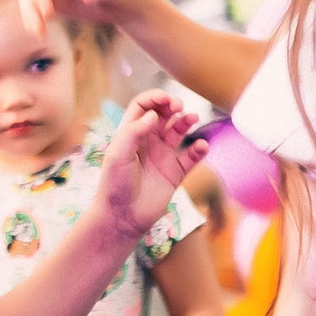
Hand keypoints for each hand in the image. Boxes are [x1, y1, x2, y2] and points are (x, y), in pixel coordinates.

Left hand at [99, 90, 206, 239]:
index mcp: (130, 135)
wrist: (122, 217)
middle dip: (172, 106)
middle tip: (178, 106)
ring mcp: (162, 157)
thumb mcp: (118, 155)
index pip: (143, 107)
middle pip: (162, 115)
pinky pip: (191, 157)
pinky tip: (201, 146)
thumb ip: (134, 132)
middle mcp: (147, 142)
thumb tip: (154, 115)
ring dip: (187, 121)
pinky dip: (199, 149)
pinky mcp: (174, 173)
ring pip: (179, 131)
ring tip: (192, 118)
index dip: (154, 98)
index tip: (166, 99)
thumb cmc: (114, 185)